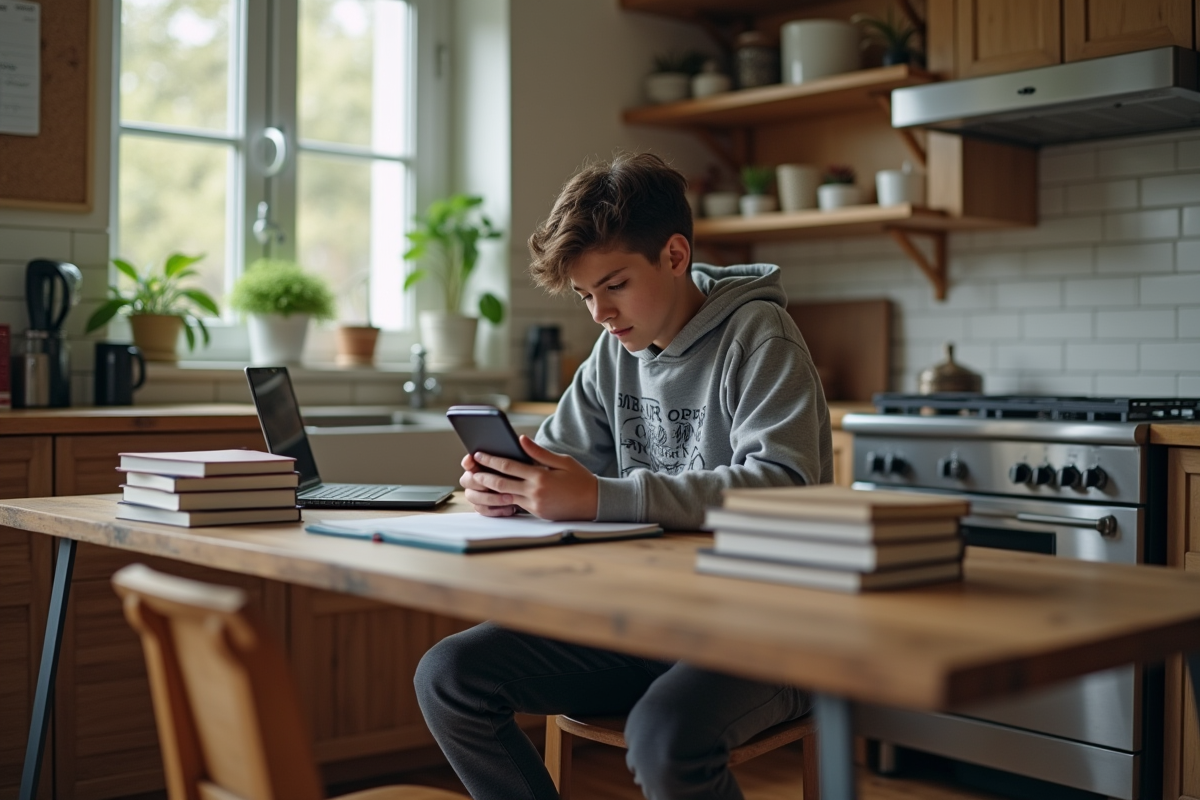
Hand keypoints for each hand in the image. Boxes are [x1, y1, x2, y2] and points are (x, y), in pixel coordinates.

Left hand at [459, 436, 597, 520]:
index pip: (509, 466)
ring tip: (478, 483)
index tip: (478, 454)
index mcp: (540, 476)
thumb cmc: (579, 479)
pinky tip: (496, 493)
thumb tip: (521, 439)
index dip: (491, 460)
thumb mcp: (562, 461)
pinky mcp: (536, 513)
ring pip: (505, 496)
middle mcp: (535, 492)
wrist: (594, 503)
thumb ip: (539, 452)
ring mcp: (534, 505)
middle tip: (471, 471)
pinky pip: (515, 505)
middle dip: (483, 477)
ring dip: (490, 490)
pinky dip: (504, 498)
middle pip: (501, 484)